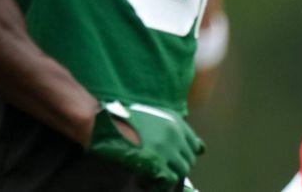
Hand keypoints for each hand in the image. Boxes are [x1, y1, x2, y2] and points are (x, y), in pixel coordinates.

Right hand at [87, 101, 205, 186]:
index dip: (184, 157)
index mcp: (175, 121)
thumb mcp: (153, 117)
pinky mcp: (156, 161)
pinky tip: (144, 181)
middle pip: (189, 160)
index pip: (196, 146)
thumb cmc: (123, 121)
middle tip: (158, 171)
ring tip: (151, 177)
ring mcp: (167, 147)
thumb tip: (197, 148)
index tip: (172, 162)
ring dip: (168, 177)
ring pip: (182, 171)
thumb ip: (170, 129)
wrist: (103, 124)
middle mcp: (175, 133)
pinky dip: (159, 184)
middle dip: (175, 168)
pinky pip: (169, 180)